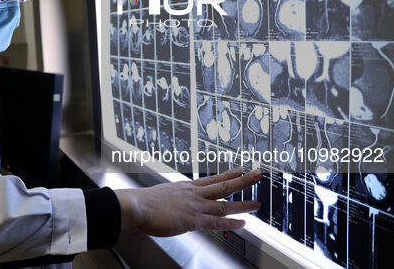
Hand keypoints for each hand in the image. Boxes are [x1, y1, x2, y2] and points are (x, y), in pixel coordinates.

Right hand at [114, 167, 261, 236]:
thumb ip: (170, 199)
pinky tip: (243, 224)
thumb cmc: (142, 202)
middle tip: (258, 174)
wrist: (135, 206)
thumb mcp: (159, 195)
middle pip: (223, 185)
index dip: (227, 175)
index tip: (239, 170)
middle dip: (243, 180)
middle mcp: (193, 194)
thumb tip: (169, 203)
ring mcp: (195, 206)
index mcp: (185, 187)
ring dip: (243, 203)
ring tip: (258, 203)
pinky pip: (217, 222)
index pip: (211, 180)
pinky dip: (231, 223)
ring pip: (225, 203)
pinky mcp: (193, 220)